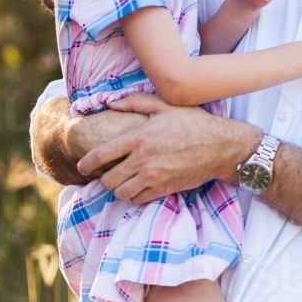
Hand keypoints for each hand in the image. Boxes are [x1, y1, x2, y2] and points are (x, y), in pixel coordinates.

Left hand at [76, 93, 260, 202]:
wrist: (220, 146)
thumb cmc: (193, 122)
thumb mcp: (165, 105)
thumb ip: (135, 102)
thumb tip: (111, 103)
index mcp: (138, 138)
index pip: (101, 155)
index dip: (87, 164)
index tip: (82, 167)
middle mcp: (142, 160)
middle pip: (108, 180)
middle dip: (103, 179)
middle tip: (106, 174)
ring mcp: (153, 178)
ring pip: (121, 193)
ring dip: (118, 189)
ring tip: (122, 181)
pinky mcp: (164, 189)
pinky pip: (138, 200)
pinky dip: (134, 195)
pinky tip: (138, 186)